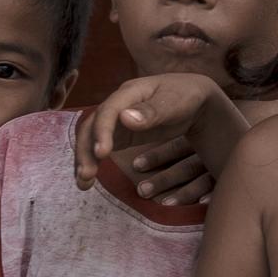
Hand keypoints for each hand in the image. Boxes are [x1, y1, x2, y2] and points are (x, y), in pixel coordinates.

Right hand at [74, 74, 229, 201]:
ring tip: (83, 184)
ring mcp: (116, 120)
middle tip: (86, 175)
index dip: (102, 131)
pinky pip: (101, 146)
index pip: (108, 111)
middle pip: (92, 125)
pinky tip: (89, 180)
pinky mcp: (120, 134)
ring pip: (91, 137)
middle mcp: (117, 105)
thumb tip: (125, 118)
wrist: (194, 98)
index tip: (102, 153)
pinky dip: (93, 162)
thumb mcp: (176, 101)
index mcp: (130, 92)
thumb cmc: (187, 95)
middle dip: (86, 149)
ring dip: (84, 158)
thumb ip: (153, 111)